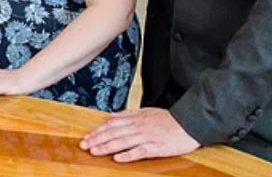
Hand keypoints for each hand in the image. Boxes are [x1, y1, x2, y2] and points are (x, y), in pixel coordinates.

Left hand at [79, 108, 199, 162]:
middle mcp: (138, 127)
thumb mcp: (145, 111)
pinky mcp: (156, 147)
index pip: (111, 124)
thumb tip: (110, 116)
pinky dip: (128, 155)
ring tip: (94, 151)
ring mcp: (146, 137)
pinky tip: (118, 159)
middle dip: (97, 139)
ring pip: (122, 142)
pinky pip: (139, 151)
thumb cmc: (167, 119)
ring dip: (107, 147)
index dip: (97, 131)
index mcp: (135, 118)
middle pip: (113, 133)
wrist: (188, 124)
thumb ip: (127, 114)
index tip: (85, 137)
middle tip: (84, 146)